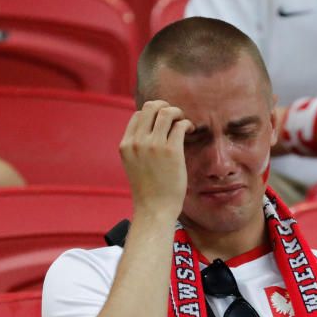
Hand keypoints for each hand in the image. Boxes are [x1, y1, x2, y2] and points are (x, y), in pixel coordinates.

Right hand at [119, 100, 194, 218]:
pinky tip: (191, 130)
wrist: (154, 209)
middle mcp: (137, 142)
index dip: (152, 114)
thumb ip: (138, 147)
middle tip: (175, 117)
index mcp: (126, 145)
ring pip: (166, 112)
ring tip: (184, 123)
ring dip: (178, 113)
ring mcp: (153, 145)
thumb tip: (152, 131)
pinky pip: (180, 125)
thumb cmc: (148, 190)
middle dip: (165, 107)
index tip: (163, 122)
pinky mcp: (171, 151)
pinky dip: (187, 123)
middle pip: (150, 107)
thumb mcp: (134, 165)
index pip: (137, 115)